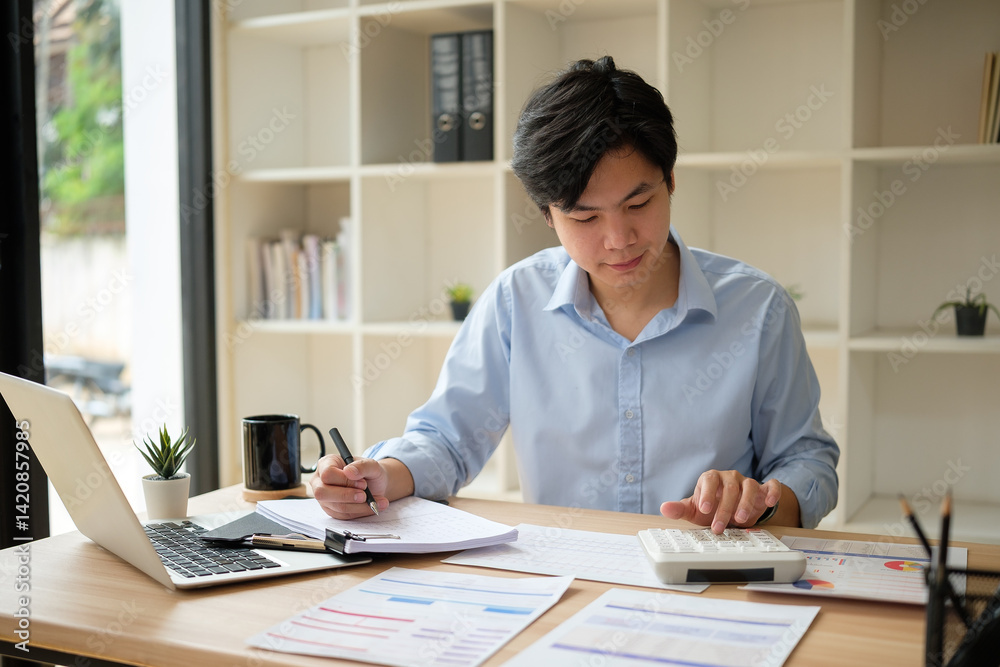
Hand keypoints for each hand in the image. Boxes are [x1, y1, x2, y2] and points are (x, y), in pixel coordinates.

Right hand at [310, 454, 390, 519]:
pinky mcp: (332, 510)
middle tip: (364, 496)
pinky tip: (371, 506)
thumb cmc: (369, 472)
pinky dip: (360, 512)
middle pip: (323, 493)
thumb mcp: (371, 464)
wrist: (375, 484)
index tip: (362, 483)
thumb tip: (349, 472)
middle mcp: (320, 481)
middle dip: (347, 496)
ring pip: (336, 506)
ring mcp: (325, 497)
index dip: (344, 480)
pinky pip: (344, 515)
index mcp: (326, 463)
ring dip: (359, 506)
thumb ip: (362, 466)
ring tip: (375, 502)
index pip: (327, 474)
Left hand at [659, 470, 780, 533]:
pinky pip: (771, 485)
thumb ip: (680, 509)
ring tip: (740, 520)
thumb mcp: (695, 510)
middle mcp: (730, 478)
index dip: (708, 493)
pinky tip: (769, 502)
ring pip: (750, 486)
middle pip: (730, 487)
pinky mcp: (763, 489)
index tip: (704, 509)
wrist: (731, 511)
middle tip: (718, 527)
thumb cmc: (711, 508)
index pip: (709, 479)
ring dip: (745, 503)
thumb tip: (664, 508)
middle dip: (724, 508)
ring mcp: (747, 482)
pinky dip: (772, 492)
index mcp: (712, 479)